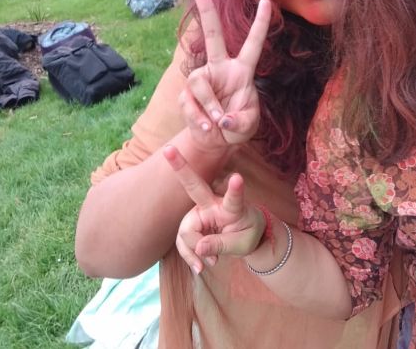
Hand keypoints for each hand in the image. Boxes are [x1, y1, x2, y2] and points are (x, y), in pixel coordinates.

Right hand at [164, 144, 265, 273]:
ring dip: (194, 251)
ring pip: (186, 232)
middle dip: (180, 167)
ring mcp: (199, 213)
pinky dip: (191, 256)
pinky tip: (201, 265)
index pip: (234, 198)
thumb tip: (199, 248)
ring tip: (211, 262)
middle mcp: (212, 204)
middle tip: (167, 149)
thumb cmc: (248, 233)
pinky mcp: (191, 223)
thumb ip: (221, 245)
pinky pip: (182, 242)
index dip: (235, 189)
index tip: (238, 177)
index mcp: (233, 207)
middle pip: (194, 186)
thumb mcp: (242, 244)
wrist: (244, 236)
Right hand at [179, 0, 270, 150]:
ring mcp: (202, 79)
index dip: (260, 24)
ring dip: (208, 105)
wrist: (215, 140)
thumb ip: (240, 122)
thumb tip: (222, 117)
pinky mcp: (186, 94)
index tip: (267, 1)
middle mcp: (220, 68)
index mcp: (242, 71)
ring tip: (215, 123)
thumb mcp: (248, 127)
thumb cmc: (236, 127)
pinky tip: (206, 127)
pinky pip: (189, 103)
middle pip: (213, 36)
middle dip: (206, 12)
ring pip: (198, 82)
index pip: (253, 44)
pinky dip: (198, 119)